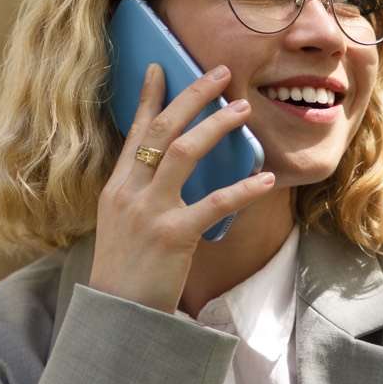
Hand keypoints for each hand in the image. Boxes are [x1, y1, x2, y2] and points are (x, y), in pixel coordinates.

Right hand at [88, 63, 276, 311]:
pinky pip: (214, 203)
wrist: (118, 315)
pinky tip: (266, 180)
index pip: (135, 132)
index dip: (150, 98)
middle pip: (161, 131)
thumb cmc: (126, 273)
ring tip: (243, 110)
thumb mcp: (122, 226)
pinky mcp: (173, 236)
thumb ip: (141, 196)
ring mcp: (149, 212)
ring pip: (183, 153)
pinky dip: (243, 189)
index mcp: (117, 188)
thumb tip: (168, 173)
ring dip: (216, 126)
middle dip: (191, 97)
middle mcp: (130, 193)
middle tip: (220, 74)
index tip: (162, 67)